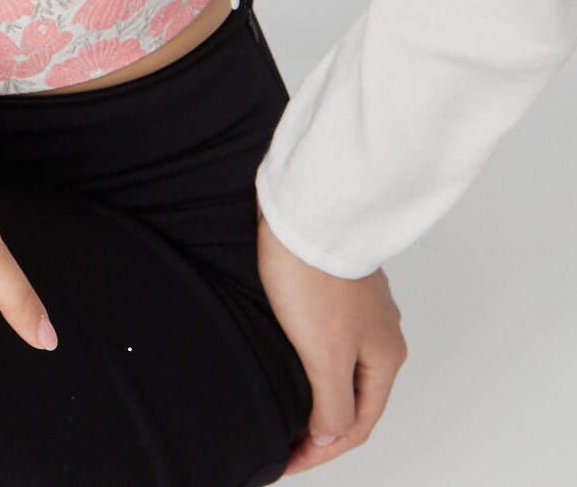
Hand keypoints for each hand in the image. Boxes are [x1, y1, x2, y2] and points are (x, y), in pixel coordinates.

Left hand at [256, 195, 407, 471]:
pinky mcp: (337, 287)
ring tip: (285, 410)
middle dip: (321, 427)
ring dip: (315, 394)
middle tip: (285, 444)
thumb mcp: (325, 354)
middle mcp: (381, 335)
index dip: (322, 451)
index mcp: (386, 358)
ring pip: (340, 368)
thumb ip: (333, 403)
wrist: (304, 210)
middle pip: (353, 398)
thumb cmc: (314, 276)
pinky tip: (289, 361)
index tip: (286, 461)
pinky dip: (310, 362)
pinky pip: (327, 339)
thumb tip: (332, 436)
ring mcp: (361, 309)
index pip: (358, 424)